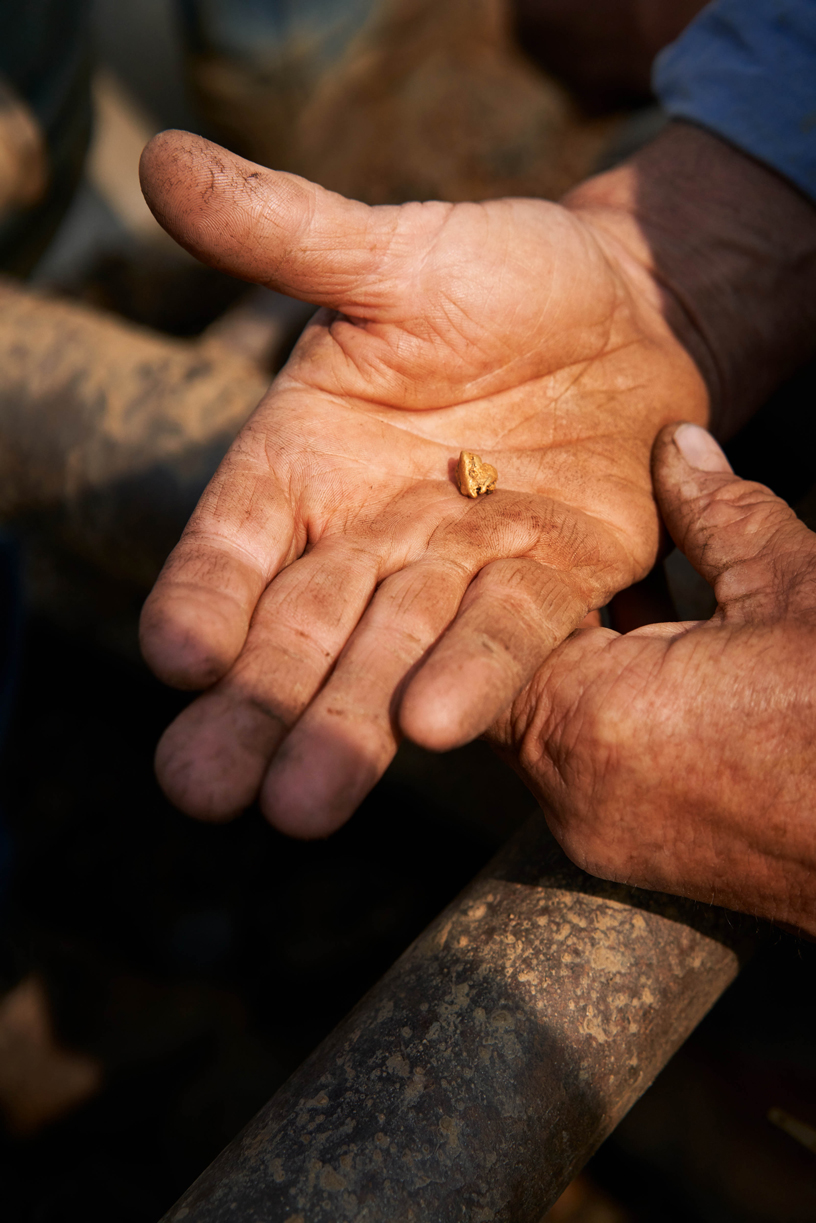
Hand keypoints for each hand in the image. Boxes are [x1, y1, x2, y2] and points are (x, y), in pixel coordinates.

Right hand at [138, 129, 707, 835]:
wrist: (625, 316)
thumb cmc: (496, 280)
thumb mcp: (392, 252)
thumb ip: (287, 234)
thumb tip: (160, 161)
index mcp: (305, 462)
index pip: (233, 540)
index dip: (202, 592)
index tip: (174, 656)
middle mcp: (368, 533)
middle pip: (298, 630)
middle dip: (255, 707)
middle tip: (204, 791)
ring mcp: (458, 569)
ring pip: (391, 654)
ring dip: (348, 728)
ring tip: (306, 806)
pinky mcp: (553, 585)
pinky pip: (513, 633)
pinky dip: (479, 675)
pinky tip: (437, 728)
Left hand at [490, 423, 815, 935]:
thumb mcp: (791, 587)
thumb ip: (716, 511)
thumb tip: (678, 445)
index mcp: (589, 720)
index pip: (486, 634)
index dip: (515, 569)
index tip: (546, 519)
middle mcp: (574, 793)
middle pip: (510, 680)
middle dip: (548, 613)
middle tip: (585, 551)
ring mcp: (606, 837)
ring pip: (545, 724)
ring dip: (579, 660)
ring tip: (632, 596)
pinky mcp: (642, 859)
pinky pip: (587, 764)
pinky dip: (608, 709)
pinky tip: (664, 657)